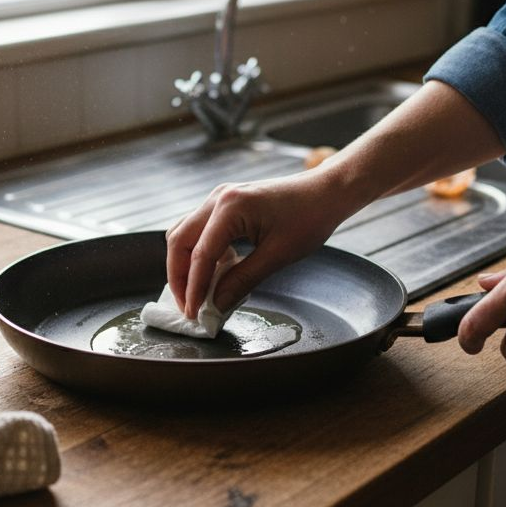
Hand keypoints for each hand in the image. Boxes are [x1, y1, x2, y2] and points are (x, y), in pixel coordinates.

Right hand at [165, 170, 356, 317]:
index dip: (194, 288)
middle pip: (180, 240)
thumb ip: (243, 280)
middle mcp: (218, 198)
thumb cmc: (309, 218)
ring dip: (184, 264)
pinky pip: (201, 230)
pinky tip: (212, 274)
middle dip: (179, 277)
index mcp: (230, 207)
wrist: (326, 192)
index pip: (200, 254)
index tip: (194, 313)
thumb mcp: (278, 255)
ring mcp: (220, 198)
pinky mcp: (226, 203)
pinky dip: (199, 253)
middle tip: (187, 307)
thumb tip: (217, 305)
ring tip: (194, 294)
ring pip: (185, 233)